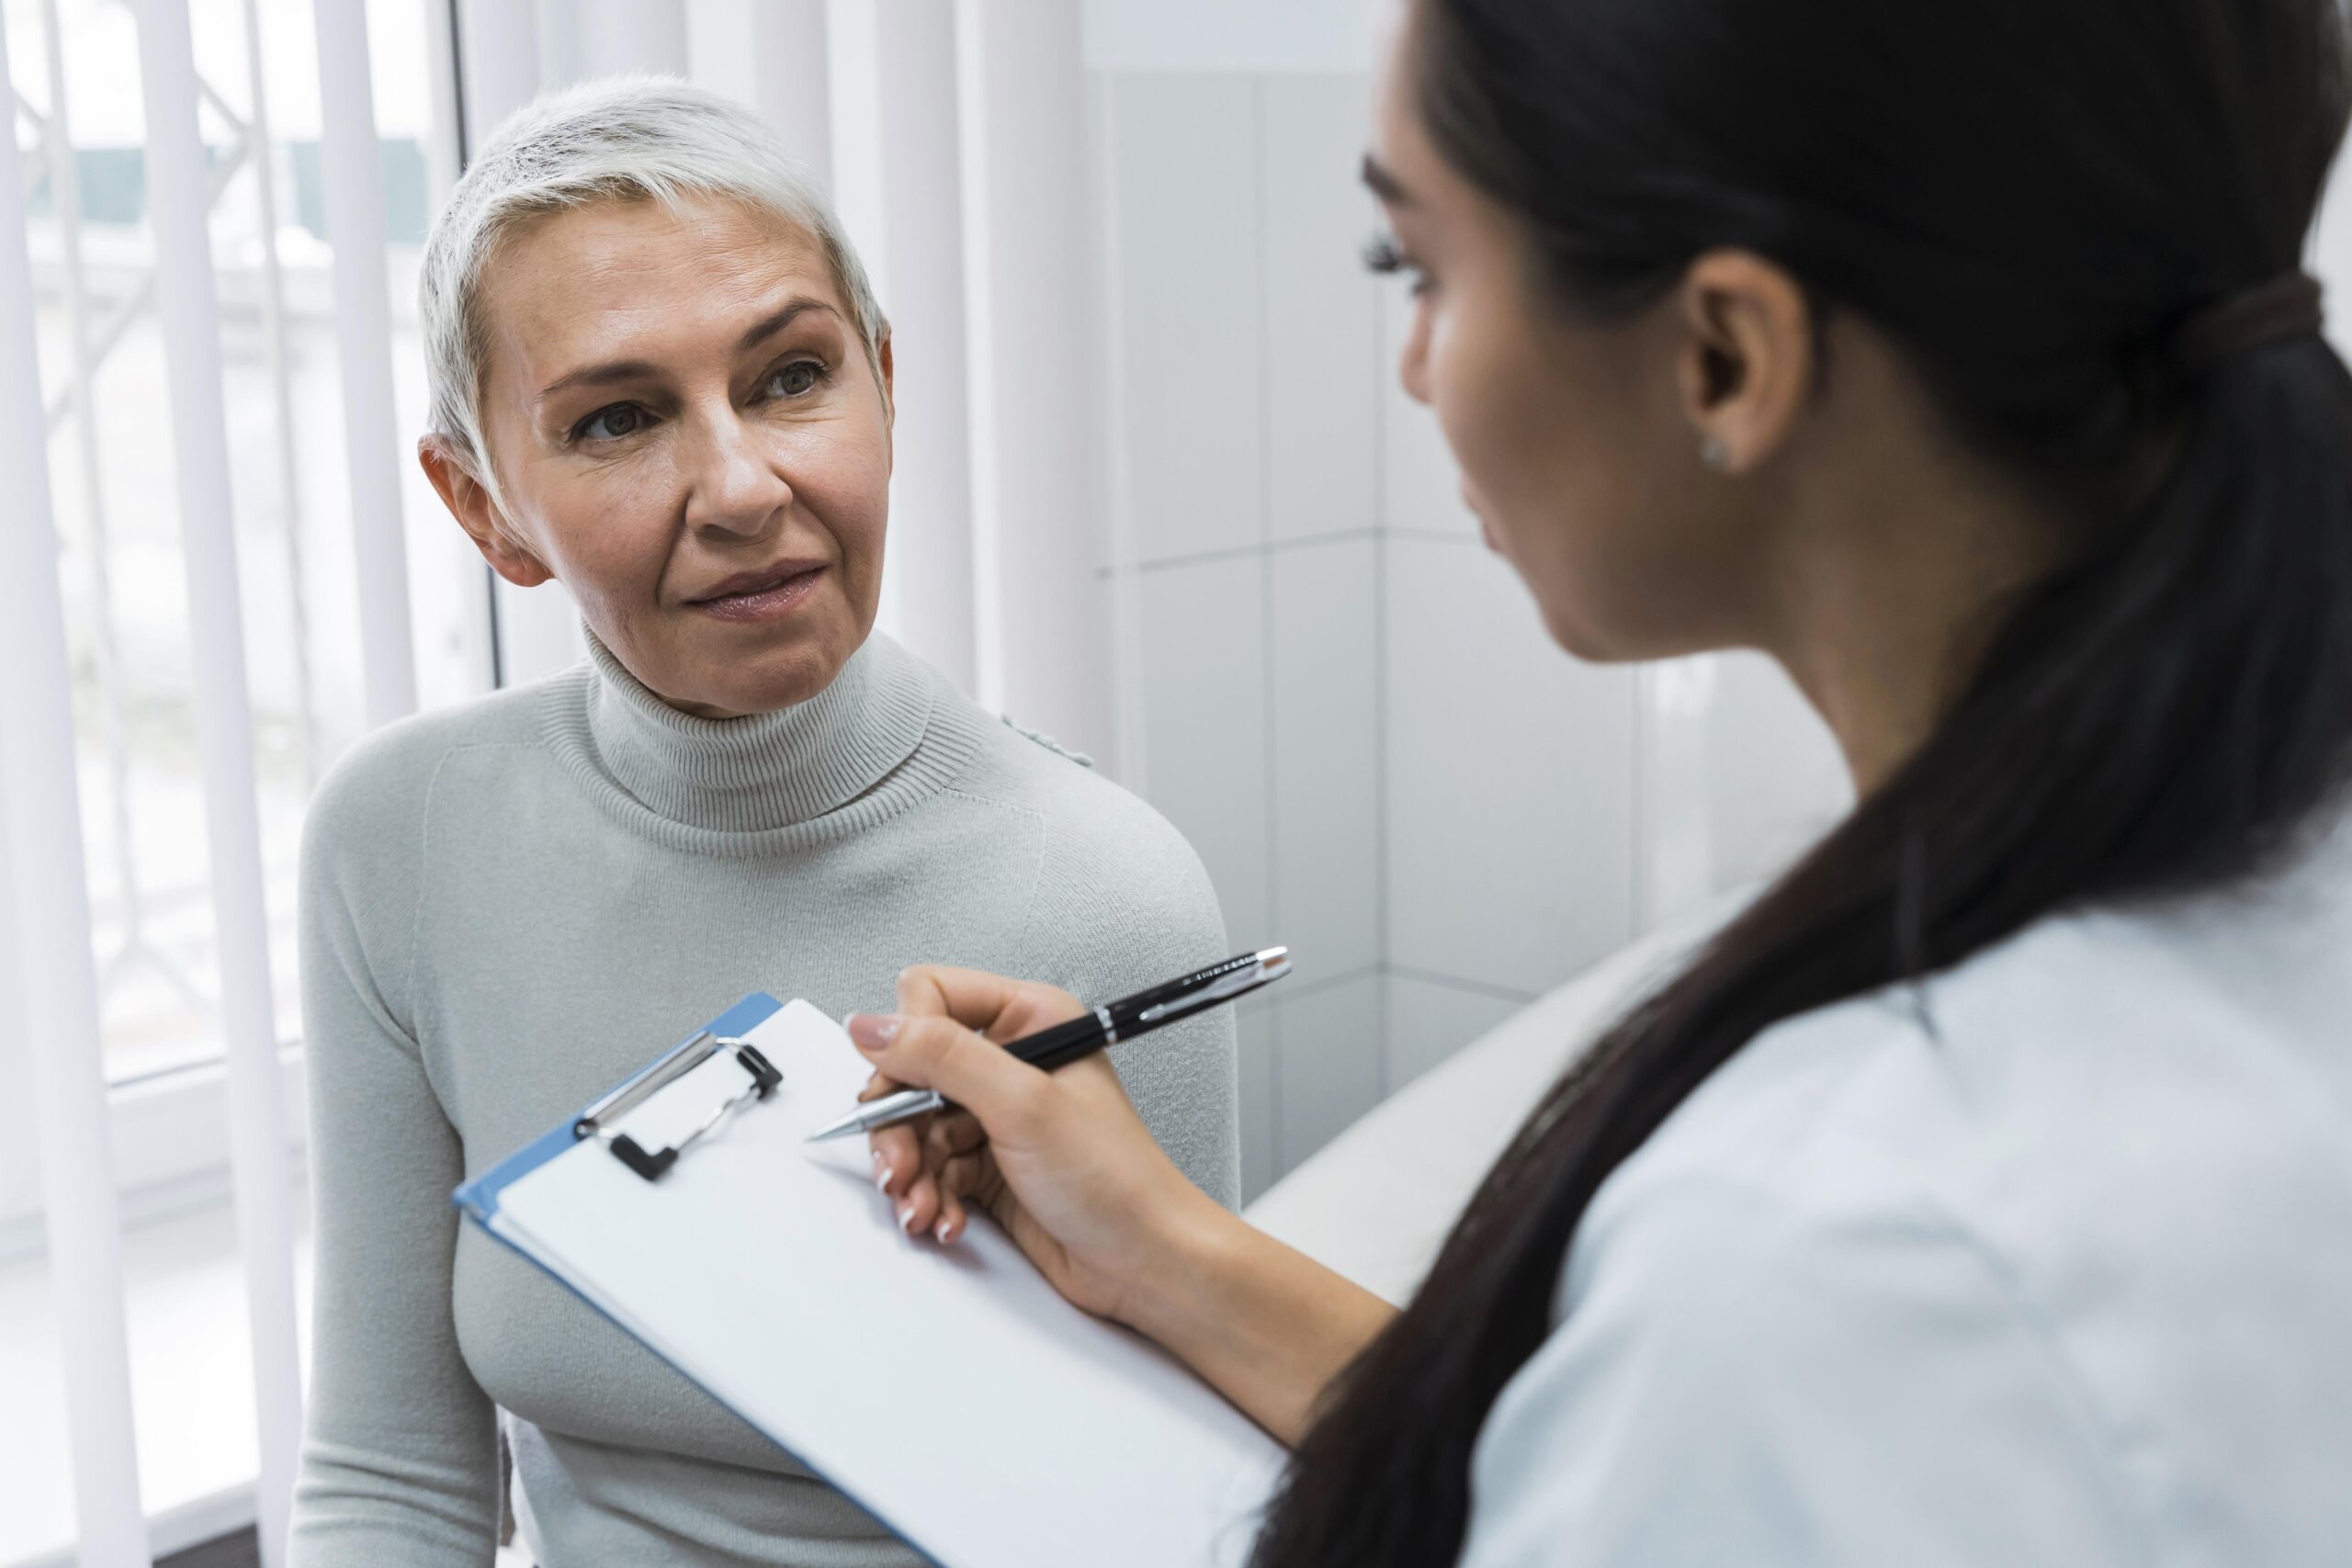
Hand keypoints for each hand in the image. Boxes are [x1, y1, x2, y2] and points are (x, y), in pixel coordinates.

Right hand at [851, 966, 1220, 1326]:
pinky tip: (944, 1218)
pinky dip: (929, 1197)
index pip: (933, 998)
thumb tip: (872, 1027)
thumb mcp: (1023, 1104)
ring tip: (923, 1204)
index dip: (908, 1043)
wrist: (1144, 1260)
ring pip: (915, 1127)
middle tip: (900, 1164)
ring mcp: (998, 1116)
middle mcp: (1012, 1062)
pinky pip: (931, 1169)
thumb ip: (944, 1057)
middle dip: (899, 1125)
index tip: (901, 1089)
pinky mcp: (988, 1165)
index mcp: (1031, 1020)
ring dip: (912, 1172)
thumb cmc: (1117, 1179)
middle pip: (913, 1070)